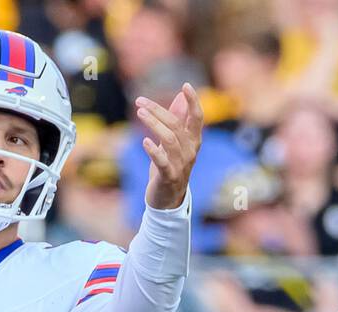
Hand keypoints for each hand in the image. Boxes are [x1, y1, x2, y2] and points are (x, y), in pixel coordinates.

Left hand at [138, 83, 202, 210]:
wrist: (167, 200)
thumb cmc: (169, 167)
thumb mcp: (174, 143)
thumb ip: (178, 121)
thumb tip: (180, 97)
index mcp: (193, 141)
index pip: (197, 118)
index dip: (193, 102)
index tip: (186, 85)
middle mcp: (190, 151)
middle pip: (176, 125)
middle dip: (157, 110)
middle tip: (139, 101)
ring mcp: (181, 165)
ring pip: (169, 140)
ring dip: (153, 124)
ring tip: (140, 113)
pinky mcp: (169, 177)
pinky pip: (162, 161)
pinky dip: (154, 151)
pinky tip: (144, 141)